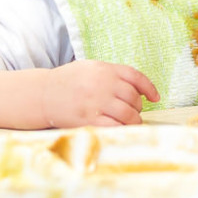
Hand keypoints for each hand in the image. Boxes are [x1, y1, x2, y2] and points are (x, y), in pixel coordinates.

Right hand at [41, 61, 160, 126]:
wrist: (42, 94)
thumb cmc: (68, 81)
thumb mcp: (89, 68)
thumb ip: (111, 74)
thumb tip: (137, 88)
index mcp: (104, 69)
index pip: (135, 76)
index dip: (149, 88)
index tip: (155, 98)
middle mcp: (102, 84)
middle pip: (133, 97)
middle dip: (138, 107)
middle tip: (134, 111)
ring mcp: (95, 102)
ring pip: (128, 114)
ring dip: (134, 121)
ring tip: (130, 122)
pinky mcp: (88, 120)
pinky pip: (114, 127)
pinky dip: (122, 129)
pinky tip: (120, 129)